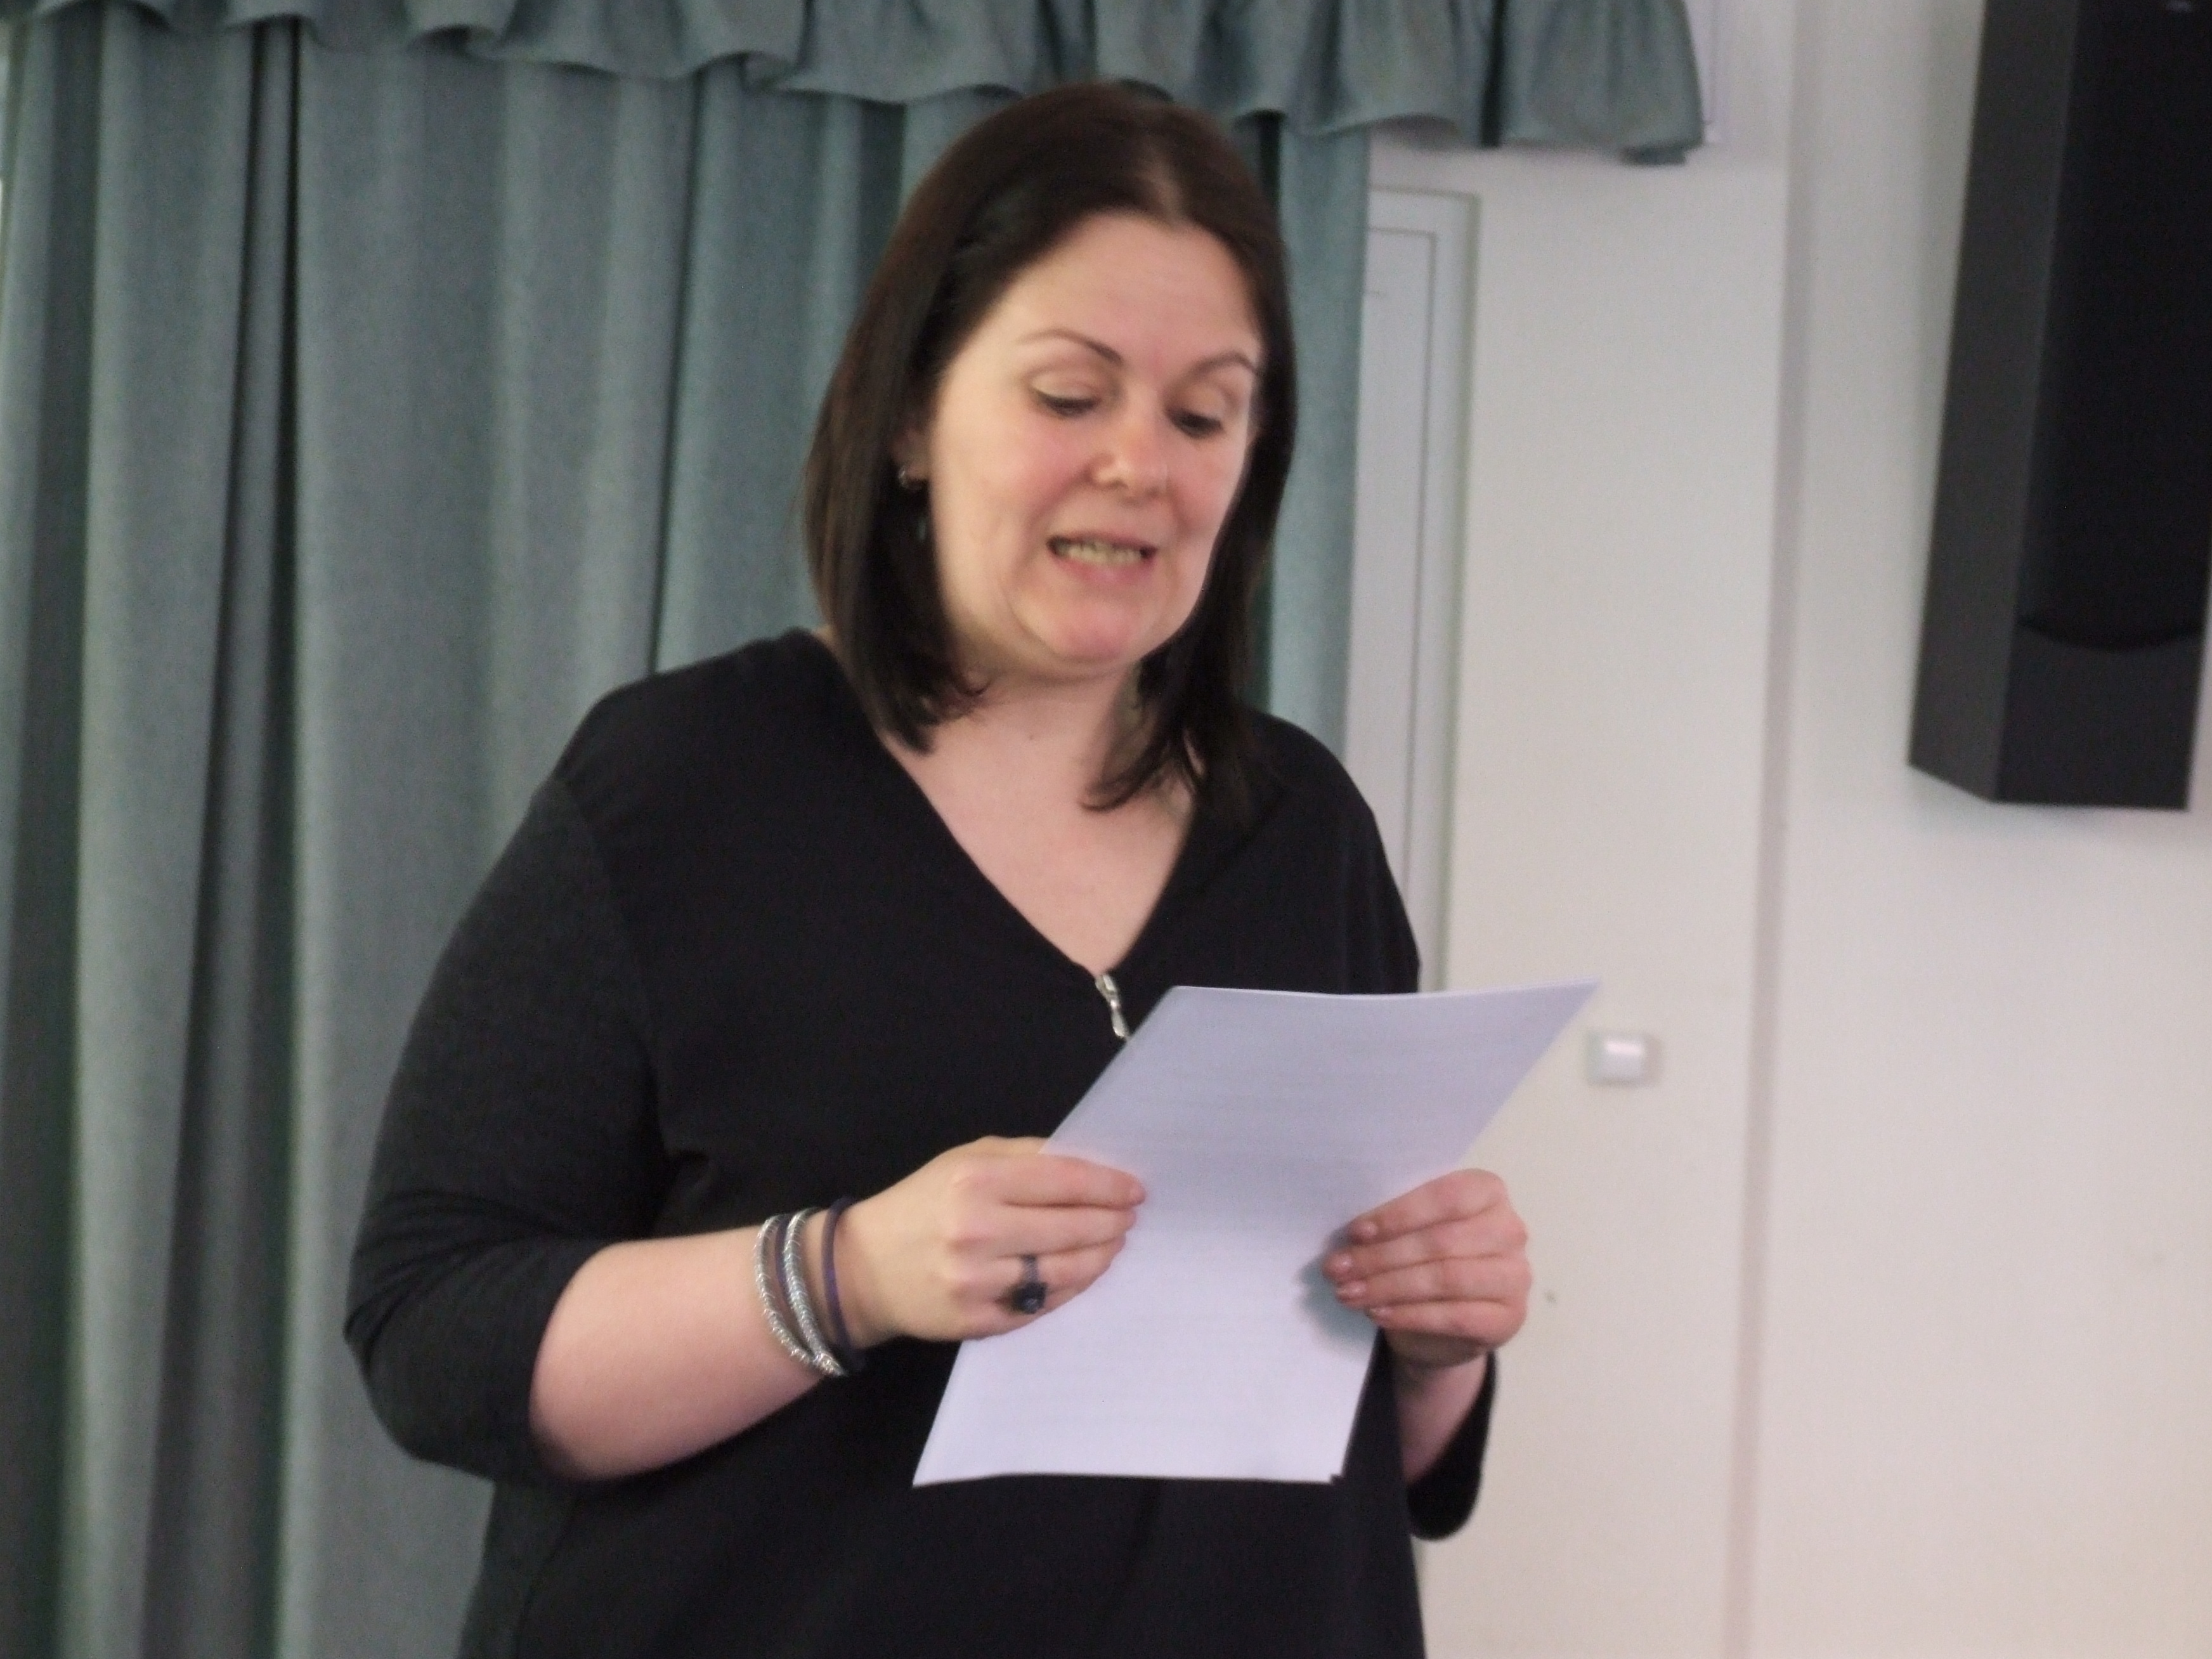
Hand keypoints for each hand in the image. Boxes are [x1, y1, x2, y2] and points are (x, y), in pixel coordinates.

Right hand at [835, 1137, 1143, 1345]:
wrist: (863, 1268)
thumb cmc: (922, 1204)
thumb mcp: (963, 1160)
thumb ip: (1024, 1157)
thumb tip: (1087, 1164)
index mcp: (975, 1180)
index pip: (1063, 1179)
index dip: (1108, 1185)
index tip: (1135, 1189)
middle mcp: (977, 1230)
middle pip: (1070, 1226)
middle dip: (1111, 1222)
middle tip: (1130, 1218)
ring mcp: (976, 1280)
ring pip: (1062, 1271)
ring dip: (1098, 1258)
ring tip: (1113, 1245)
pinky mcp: (976, 1320)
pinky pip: (1040, 1305)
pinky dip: (1068, 1290)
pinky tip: (1081, 1274)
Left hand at [1322, 1169, 1529, 1371]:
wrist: (1445, 1323)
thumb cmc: (1423, 1258)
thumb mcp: (1411, 1231)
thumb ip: (1393, 1222)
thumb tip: (1348, 1236)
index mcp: (1488, 1192)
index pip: (1447, 1196)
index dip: (1399, 1214)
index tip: (1355, 1232)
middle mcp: (1510, 1230)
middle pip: (1441, 1241)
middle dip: (1381, 1256)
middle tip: (1337, 1269)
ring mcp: (1515, 1276)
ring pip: (1446, 1278)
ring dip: (1388, 1287)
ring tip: (1348, 1293)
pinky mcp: (1509, 1318)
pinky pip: (1456, 1316)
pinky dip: (1410, 1315)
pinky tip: (1378, 1313)